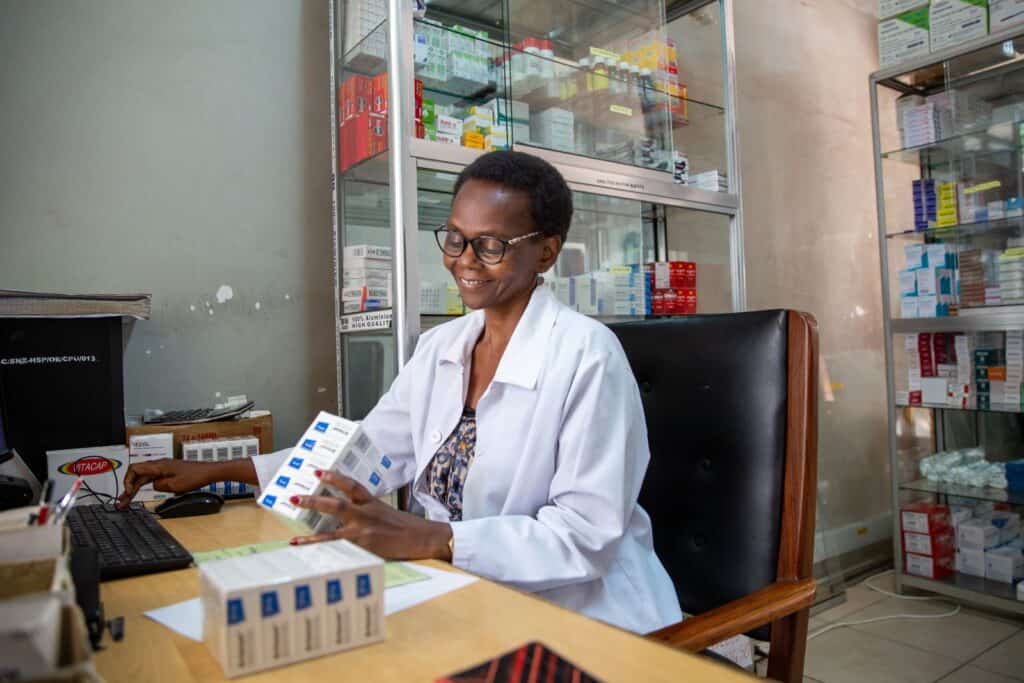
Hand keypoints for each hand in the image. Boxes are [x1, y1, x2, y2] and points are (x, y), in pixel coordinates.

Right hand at [116, 459, 214, 507]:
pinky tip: (140, 492)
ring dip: (134, 488)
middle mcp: (159, 465)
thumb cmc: (195, 476)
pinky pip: (152, 478)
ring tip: (126, 500)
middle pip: (137, 474)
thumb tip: (153, 485)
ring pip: (144, 477)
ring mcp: (164, 468)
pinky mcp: (168, 472)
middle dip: (127, 488)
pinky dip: (144, 486)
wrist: (209, 472)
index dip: (128, 481)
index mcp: (159, 466)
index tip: (128, 492)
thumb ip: (160, 485)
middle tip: (121, 502)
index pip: (135, 469)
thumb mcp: (175, 485)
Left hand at [290, 470, 452, 560]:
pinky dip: (329, 556)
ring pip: (333, 532)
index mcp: (371, 502)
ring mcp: (364, 531)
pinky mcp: (366, 547)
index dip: (334, 477)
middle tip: (293, 498)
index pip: (351, 485)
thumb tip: (352, 516)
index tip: (318, 472)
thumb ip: (369, 513)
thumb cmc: (407, 527)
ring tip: (294, 539)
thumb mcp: (386, 513)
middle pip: (335, 504)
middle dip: (313, 501)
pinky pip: (342, 550)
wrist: (424, 538)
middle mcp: (365, 513)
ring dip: (311, 537)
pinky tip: (315, 561)